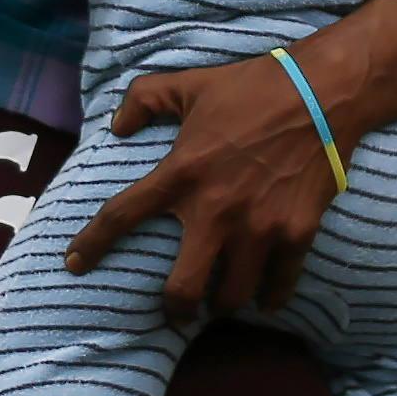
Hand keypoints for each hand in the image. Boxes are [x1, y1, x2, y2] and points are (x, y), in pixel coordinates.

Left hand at [67, 0, 396, 313]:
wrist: (322, 92)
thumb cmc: (252, 87)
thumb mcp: (189, 84)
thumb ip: (144, 99)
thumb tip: (116, 126)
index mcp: (181, 173)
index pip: (122, 215)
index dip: (92, 244)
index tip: (74, 265)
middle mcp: (216, 209)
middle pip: (183, 288)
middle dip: (176, 309)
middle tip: (177, 311)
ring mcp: (258, 226)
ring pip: (232, 296)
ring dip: (224, 304)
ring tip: (221, 301)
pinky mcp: (296, 233)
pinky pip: (280, 284)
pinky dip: (271, 298)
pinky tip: (264, 300)